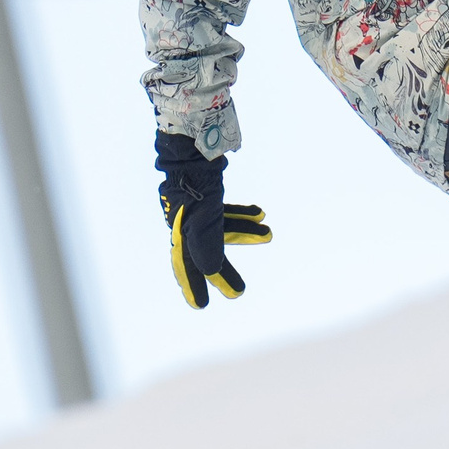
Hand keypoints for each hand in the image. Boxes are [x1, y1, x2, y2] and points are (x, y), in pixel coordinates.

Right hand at [158, 131, 271, 308]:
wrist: (193, 141)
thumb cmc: (195, 179)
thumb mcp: (202, 214)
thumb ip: (207, 242)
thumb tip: (212, 270)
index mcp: (180, 229)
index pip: (188, 264)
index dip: (195, 285)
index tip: (201, 306)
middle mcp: (186, 220)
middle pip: (206, 251)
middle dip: (224, 270)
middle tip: (240, 292)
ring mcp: (197, 205)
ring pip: (221, 228)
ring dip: (244, 234)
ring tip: (269, 236)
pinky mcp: (209, 191)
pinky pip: (225, 210)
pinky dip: (242, 215)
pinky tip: (260, 214)